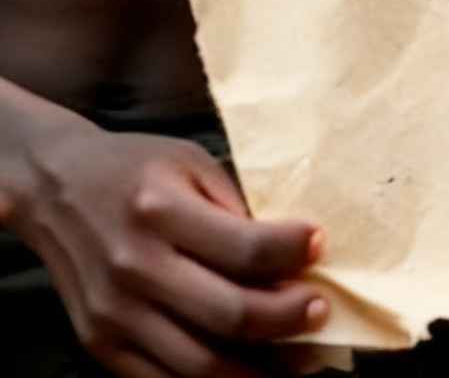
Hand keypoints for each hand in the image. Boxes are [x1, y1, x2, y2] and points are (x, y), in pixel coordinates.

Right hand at [8, 114, 324, 377]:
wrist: (56, 189)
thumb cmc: (135, 169)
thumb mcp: (193, 163)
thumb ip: (237, 207)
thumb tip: (293, 251)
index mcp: (162, 211)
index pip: (245, 248)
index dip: (293, 252)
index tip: (321, 246)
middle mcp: (136, 267)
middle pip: (227, 313)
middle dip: (288, 319)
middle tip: (322, 312)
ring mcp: (115, 314)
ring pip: (199, 364)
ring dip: (261, 369)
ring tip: (301, 359)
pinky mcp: (101, 345)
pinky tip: (250, 372)